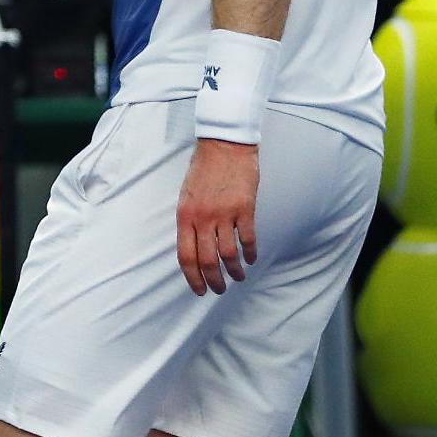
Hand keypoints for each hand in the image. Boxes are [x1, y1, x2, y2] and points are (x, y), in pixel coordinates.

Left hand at [175, 138, 259, 295]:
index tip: (199, 290)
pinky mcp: (245, 209)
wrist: (223, 146)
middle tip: (220, 289)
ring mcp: (224, 214)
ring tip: (238, 277)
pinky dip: (250, 254)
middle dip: (214, 281)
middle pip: (207, 261)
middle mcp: (203, 218)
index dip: (192, 277)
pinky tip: (251, 259)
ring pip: (229, 255)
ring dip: (235, 271)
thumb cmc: (203, 170)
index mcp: (185, 215)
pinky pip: (248, 240)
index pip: (186, 255)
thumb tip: (194, 246)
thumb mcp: (186, 196)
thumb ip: (190, 221)